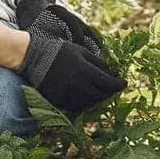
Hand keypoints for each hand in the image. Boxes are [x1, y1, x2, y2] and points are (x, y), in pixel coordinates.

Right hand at [16, 1, 123, 115]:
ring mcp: (67, 95)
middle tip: (113, 88)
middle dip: (110, 92)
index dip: (119, 84)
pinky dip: (86, 104)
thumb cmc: (61, 52)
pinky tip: (89, 97)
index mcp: (84, 70)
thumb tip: (112, 73)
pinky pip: (78, 107)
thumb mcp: (82, 51)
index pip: (108, 82)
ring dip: (99, 98)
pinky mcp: (59, 101)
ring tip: (102, 92)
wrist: (35, 59)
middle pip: (101, 94)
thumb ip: (98, 63)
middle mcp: (77, 84)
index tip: (124, 84)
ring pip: (91, 103)